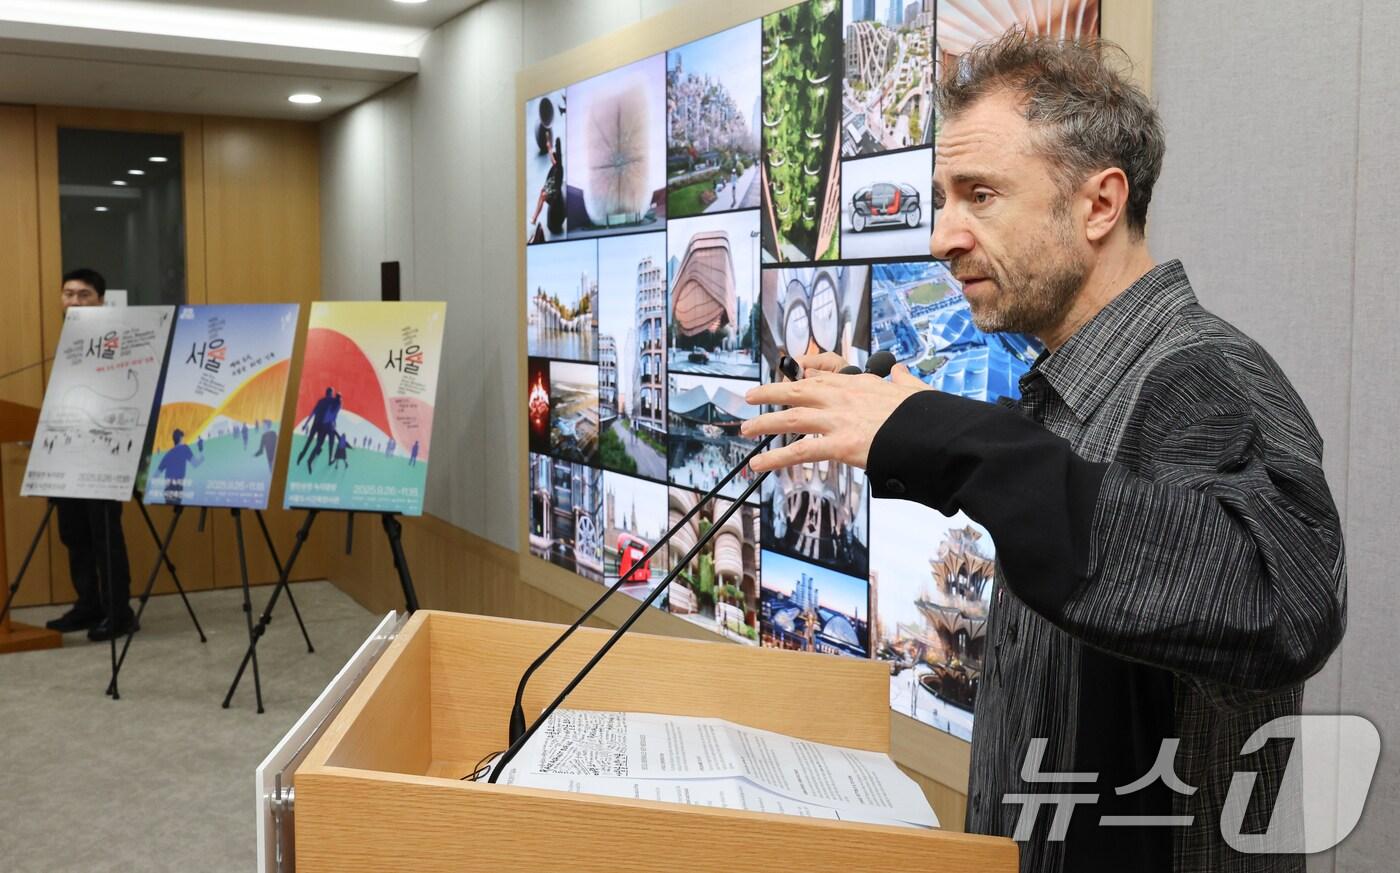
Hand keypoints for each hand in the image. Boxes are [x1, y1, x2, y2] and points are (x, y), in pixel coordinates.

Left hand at [741, 363, 928, 471]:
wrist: (935, 433)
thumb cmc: (928, 415)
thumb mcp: (915, 389)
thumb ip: (903, 381)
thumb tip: (900, 373)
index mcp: (862, 382)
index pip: (825, 373)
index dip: (804, 374)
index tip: (791, 374)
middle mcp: (845, 396)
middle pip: (798, 389)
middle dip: (771, 391)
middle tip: (751, 395)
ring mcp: (840, 419)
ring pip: (792, 416)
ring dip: (765, 421)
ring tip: (746, 427)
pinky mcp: (840, 444)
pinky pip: (800, 451)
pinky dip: (775, 459)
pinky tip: (758, 465)